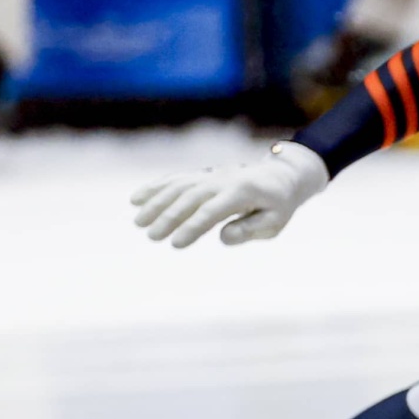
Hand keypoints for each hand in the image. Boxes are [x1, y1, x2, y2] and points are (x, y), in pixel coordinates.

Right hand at [131, 141, 328, 247]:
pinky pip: (177, 179)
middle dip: (169, 216)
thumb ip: (250, 230)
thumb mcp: (274, 222)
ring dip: (156, 202)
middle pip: (190, 198)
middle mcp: (223, 180)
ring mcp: (211, 175)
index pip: (212, 211)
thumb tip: (223, 237)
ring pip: (179, 186)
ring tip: (138, 222)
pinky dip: (156, 187)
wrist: (281, 176)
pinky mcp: (202, 174)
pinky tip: (137, 198)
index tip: (175, 244)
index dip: (193, 227)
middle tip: (151, 236)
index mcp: (242, 193)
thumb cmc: (278, 206)